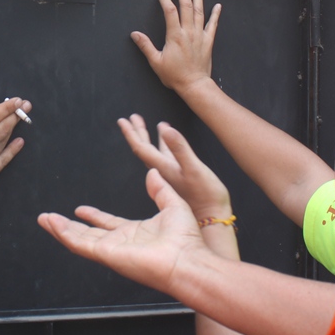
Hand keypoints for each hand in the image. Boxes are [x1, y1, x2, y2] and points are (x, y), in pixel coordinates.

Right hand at [0, 97, 30, 212]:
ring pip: (5, 139)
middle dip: (15, 114)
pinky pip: (6, 158)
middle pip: (2, 126)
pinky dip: (14, 149)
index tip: (15, 101)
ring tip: (23, 117)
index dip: (5, 108)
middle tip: (26, 105)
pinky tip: (20, 142)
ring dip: (14, 127)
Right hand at [38, 170, 209, 297]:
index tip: (81, 209)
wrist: (188, 260)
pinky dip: (63, 233)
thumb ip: (160, 190)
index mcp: (135, 233)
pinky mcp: (106, 255)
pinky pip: (80, 243)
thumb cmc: (186, 239)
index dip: (94, 217)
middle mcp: (120, 243)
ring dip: (60, 229)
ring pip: (79, 239)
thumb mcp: (173, 205)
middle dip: (68, 226)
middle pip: (87, 234)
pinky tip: (51, 223)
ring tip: (43, 219)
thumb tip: (153, 173)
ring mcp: (111, 251)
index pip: (108, 224)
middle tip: (50, 217)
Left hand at [117, 115, 231, 217]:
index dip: (131, 133)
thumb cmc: (205, 195)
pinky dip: (164, 145)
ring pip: (155, 152)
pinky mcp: (179, 177)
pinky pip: (166, 156)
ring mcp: (170, 175)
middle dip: (138, 132)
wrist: (212, 217)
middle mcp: (162, 171)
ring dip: (150, 137)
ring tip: (151, 124)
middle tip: (132, 118)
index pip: (140, 147)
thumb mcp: (194, 168)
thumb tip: (166, 130)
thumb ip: (180, 149)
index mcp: (162, 167)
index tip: (123, 120)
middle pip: (144, 148)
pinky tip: (168, 139)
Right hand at [131, 0, 220, 93]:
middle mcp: (188, 32)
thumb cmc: (174, 75)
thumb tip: (134, 34)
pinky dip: (215, 15)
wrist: (194, 85)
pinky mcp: (208, 41)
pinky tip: (218, 6)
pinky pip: (213, 25)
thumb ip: (146, 46)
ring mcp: (200, 35)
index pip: (170, 11)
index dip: (165, 0)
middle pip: (186, 6)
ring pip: (200, 11)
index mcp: (175, 36)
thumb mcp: (156, 62)